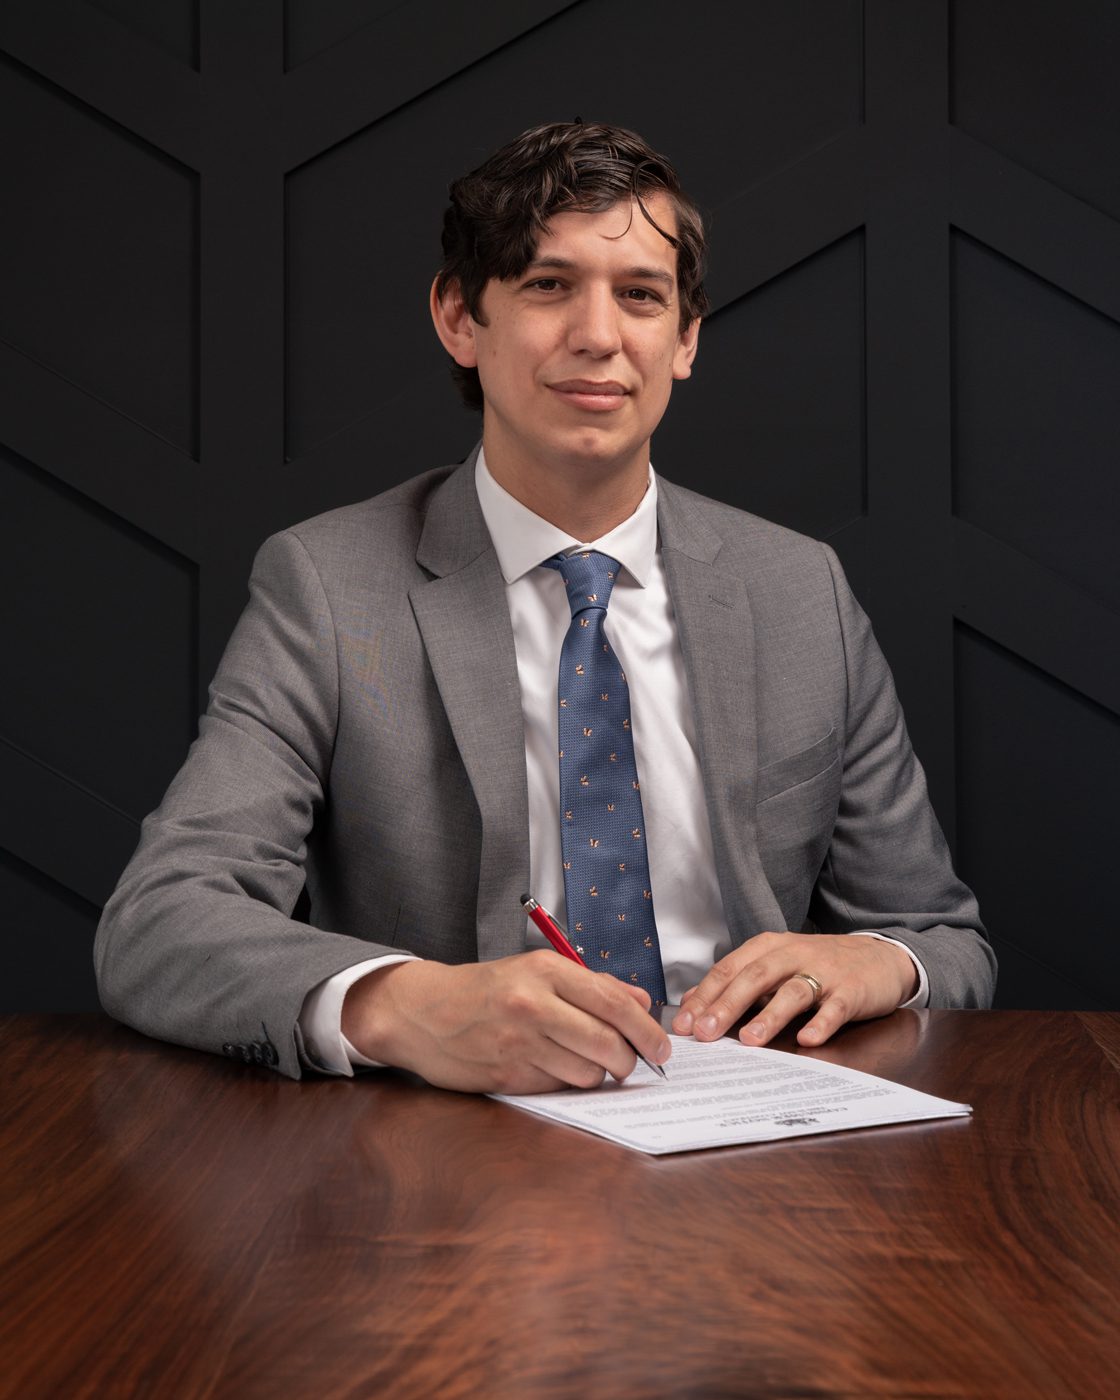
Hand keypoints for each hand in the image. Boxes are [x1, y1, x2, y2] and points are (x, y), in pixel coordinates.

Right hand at [342, 951, 670, 1094]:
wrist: (423, 1011)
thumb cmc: (485, 989)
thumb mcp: (537, 970)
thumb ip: (593, 984)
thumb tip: (641, 1002)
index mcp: (545, 971)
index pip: (613, 1002)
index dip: (647, 1029)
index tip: (663, 1046)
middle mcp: (533, 1005)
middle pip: (607, 1043)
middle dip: (631, 1060)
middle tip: (635, 1063)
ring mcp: (519, 1043)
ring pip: (587, 1072)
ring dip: (599, 1074)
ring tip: (588, 1061)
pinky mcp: (508, 1076)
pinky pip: (559, 1087)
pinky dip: (567, 1082)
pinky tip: (555, 1067)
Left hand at [671, 932, 917, 1048]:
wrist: (880, 956)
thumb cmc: (820, 965)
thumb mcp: (776, 965)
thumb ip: (737, 982)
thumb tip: (691, 1003)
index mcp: (770, 947)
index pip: (729, 968)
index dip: (705, 995)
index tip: (685, 1023)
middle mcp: (794, 954)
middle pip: (755, 977)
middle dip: (727, 1005)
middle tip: (706, 1032)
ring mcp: (824, 971)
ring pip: (792, 992)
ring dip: (769, 1016)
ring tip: (749, 1040)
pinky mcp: (852, 990)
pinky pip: (836, 1008)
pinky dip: (822, 1023)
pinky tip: (808, 1040)